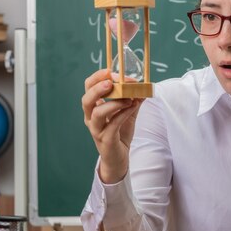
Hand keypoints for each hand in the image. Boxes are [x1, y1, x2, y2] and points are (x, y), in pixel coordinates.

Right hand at [82, 69, 143, 183]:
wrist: (119, 159)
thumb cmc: (120, 134)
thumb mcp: (128, 113)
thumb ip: (133, 100)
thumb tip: (143, 88)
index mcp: (93, 107)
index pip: (88, 87)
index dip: (97, 77)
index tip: (110, 71)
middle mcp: (90, 118)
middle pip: (86, 100)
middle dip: (98, 89)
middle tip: (111, 82)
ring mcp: (96, 130)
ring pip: (97, 113)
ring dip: (113, 103)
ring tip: (128, 97)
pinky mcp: (105, 140)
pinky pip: (112, 125)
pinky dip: (122, 114)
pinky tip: (132, 107)